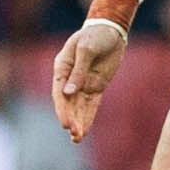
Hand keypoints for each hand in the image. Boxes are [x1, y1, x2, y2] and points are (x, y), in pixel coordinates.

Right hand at [51, 22, 126, 142]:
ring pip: (78, 107)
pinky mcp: (95, 87)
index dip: (62, 109)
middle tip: (74, 134)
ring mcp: (82, 84)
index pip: (59, 92)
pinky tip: (84, 131)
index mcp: (61, 67)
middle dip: (70, 118)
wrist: (110, 31)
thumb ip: (78, 71)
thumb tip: (69, 92)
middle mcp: (69, 78)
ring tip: (77, 138)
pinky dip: (87, 118)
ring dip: (77, 122)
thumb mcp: (86, 49)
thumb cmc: (95, 36)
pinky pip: (90, 105)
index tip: (65, 123)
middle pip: (68, 103)